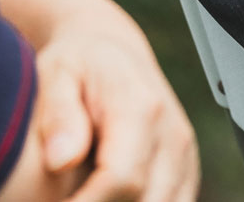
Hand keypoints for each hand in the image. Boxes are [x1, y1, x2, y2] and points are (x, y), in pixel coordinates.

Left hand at [34, 5, 199, 201]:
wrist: (114, 55)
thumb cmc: (78, 66)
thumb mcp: (56, 74)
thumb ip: (58, 115)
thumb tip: (60, 161)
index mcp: (139, 107)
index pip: (122, 180)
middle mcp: (171, 133)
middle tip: (63, 197)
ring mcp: (184, 155)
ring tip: (84, 190)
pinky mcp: (187, 172)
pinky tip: (108, 195)